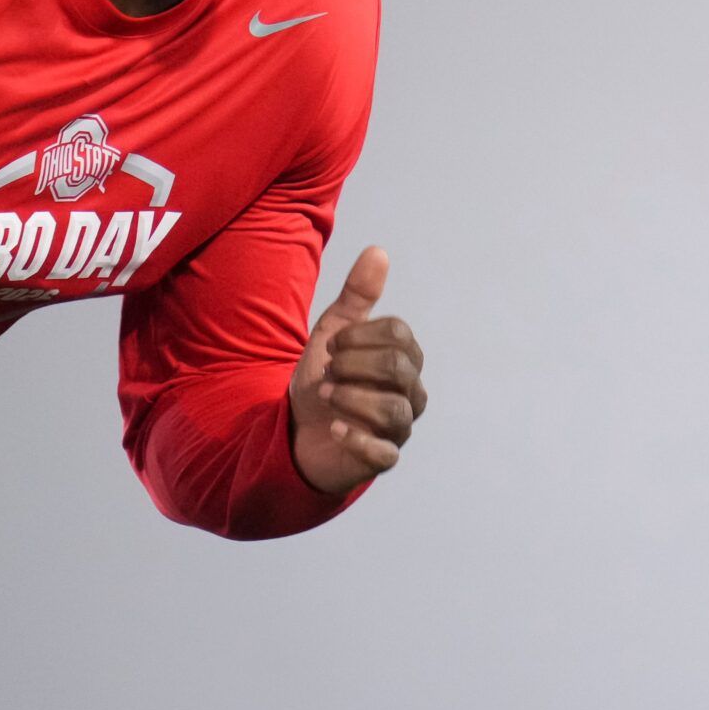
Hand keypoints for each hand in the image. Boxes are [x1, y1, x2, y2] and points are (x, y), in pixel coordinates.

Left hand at [286, 246, 426, 494]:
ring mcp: (400, 427)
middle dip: (354, 364)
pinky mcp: (382, 458)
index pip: (399, 334)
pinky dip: (356, 438)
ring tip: (325, 394)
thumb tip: (378, 251)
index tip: (332, 346)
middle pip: (399, 367)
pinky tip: (333, 428)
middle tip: (328, 371)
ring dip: (351, 397)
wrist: (298, 429)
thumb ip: (357, 296)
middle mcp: (410, 392)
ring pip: (395, 409)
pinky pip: (384, 453)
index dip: (359, 335)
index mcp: (403, 358)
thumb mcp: (334, 333)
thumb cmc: (326, 377)